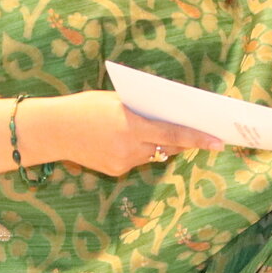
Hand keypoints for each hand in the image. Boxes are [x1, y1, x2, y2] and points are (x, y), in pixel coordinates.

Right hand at [27, 91, 218, 176]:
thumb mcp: (115, 101)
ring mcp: (122, 162)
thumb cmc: (84, 107)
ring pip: (154, 154)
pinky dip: (140, 150)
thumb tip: (168, 115)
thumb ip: (141, 110)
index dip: (198, 138)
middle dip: (184, 140)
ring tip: (159, 130)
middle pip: (168, 146)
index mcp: (130, 124)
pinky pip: (138, 160)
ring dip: (160, 143)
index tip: (218, 142)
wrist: (53, 130)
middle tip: (204, 135)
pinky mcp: (115, 171)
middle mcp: (128, 147)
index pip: (172, 133)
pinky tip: (129, 140)